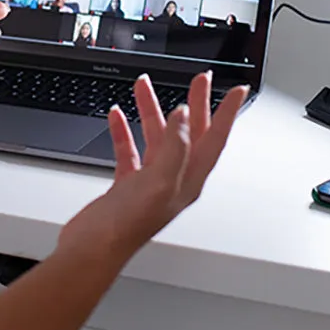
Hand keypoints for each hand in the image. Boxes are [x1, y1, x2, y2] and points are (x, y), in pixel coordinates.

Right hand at [58, 73, 247, 263]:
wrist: (92, 250)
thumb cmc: (126, 227)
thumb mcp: (158, 183)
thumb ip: (174, 147)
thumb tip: (184, 116)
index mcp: (187, 180)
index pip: (214, 138)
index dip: (227, 113)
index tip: (237, 90)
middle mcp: (173, 179)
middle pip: (189, 133)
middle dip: (195, 102)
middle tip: (200, 79)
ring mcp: (150, 182)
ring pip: (157, 136)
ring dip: (151, 109)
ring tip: (144, 85)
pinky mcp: (127, 185)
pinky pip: (129, 150)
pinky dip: (123, 130)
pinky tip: (116, 116)